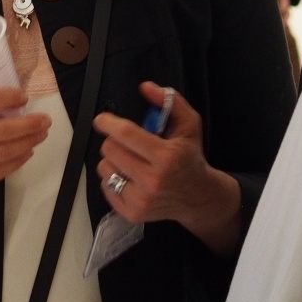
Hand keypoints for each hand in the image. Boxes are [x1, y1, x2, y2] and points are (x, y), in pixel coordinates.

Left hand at [93, 81, 243, 254]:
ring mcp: (141, 200)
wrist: (199, 197)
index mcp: (166, 156)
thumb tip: (146, 87)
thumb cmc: (190, 157)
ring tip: (130, 160)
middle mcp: (152, 180)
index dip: (108, 123)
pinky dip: (112, 178)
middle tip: (127, 142)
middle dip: (115, 141)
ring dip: (113, 160)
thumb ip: (170, 101)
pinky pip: (106, 187)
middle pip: (110, 149)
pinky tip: (129, 176)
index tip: (102, 119)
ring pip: (104, 168)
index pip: (126, 134)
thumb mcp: (189, 124)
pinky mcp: (132, 213)